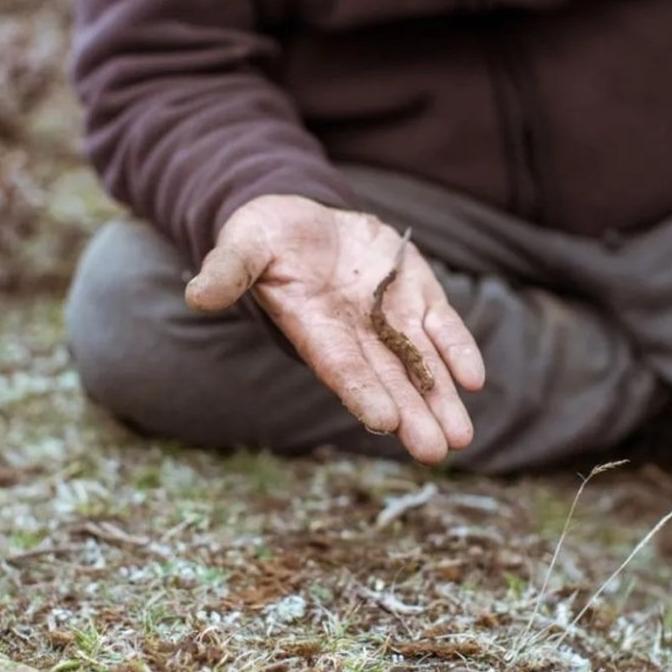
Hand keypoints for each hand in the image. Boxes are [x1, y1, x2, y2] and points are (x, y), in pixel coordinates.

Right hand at [183, 195, 485, 464]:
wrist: (303, 221)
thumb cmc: (264, 239)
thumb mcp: (243, 246)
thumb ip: (228, 271)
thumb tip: (197, 295)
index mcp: (314, 327)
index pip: (341, 366)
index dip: (362, 391)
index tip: (384, 421)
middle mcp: (355, 332)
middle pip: (387, 379)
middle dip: (412, 415)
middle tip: (436, 451)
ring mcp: (389, 314)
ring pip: (421, 363)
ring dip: (441, 398)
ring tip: (460, 437)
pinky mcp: (415, 291)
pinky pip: (441, 325)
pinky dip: (457, 349)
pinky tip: (474, 378)